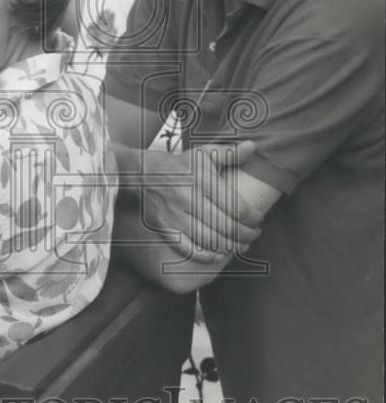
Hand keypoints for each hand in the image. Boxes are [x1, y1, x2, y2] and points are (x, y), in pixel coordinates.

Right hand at [139, 141, 262, 260]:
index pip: (236, 207)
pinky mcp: (165, 228)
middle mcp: (189, 199)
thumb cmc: (180, 164)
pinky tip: (218, 254)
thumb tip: (253, 147)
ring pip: (210, 240)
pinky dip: (206, 256)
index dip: (252, 217)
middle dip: (247, 234)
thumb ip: (230, 152)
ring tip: (242, 245)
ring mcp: (176, 216)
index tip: (258, 218)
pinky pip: (188, 249)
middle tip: (254, 234)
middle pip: (226, 226)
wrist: (144, 173)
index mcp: (202, 180)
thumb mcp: (204, 153)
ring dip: (232, 247)